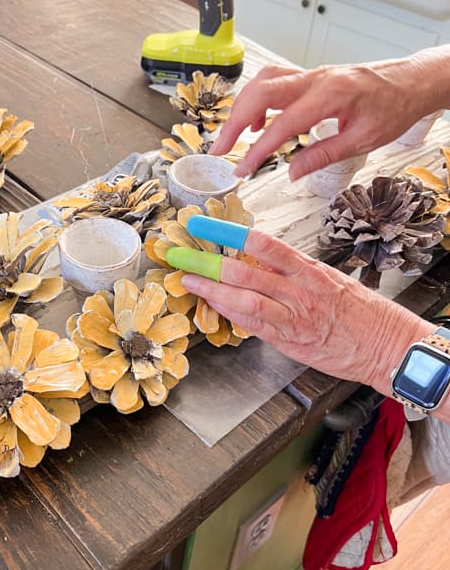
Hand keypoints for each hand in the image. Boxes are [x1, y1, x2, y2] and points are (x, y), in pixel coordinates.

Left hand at [180, 229, 433, 394]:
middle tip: (182, 255)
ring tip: (189, 281)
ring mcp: (293, 314)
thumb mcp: (329, 281)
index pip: (262, 243)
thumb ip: (294, 274)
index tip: (204, 225)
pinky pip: (254, 324)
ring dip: (211, 289)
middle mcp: (298, 289)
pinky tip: (212, 307)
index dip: (228, 233)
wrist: (386, 344)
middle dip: (208, 262)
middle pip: (244, 269)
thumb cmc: (361, 314)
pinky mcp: (290, 339)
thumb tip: (260, 265)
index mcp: (308, 269)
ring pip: (244, 297)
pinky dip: (230, 314)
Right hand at [211, 50, 449, 179]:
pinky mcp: (310, 77)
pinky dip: (258, 100)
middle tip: (220, 150)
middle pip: (260, 93)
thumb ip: (322, 155)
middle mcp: (316, 79)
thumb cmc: (393, 107)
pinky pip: (274, 81)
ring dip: (242, 108)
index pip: (282, 124)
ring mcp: (311, 74)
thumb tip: (292, 172)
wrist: (410, 82)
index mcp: (331, 95)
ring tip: (234, 137)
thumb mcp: (362, 140)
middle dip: (234, 122)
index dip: (258, 149)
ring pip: (262, 82)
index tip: (242, 169)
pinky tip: (259, 123)